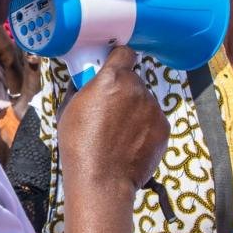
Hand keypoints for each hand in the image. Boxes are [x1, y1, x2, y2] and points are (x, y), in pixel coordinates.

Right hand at [59, 46, 167, 195]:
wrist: (102, 179)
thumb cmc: (79, 145)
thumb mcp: (68, 109)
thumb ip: (81, 88)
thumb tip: (83, 80)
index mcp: (112, 78)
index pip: (124, 53)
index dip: (119, 59)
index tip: (113, 67)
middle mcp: (137, 88)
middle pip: (133, 80)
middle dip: (124, 90)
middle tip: (110, 110)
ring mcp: (153, 108)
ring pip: (144, 101)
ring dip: (135, 110)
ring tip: (118, 132)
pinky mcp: (163, 127)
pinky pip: (153, 120)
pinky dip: (144, 127)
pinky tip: (129, 143)